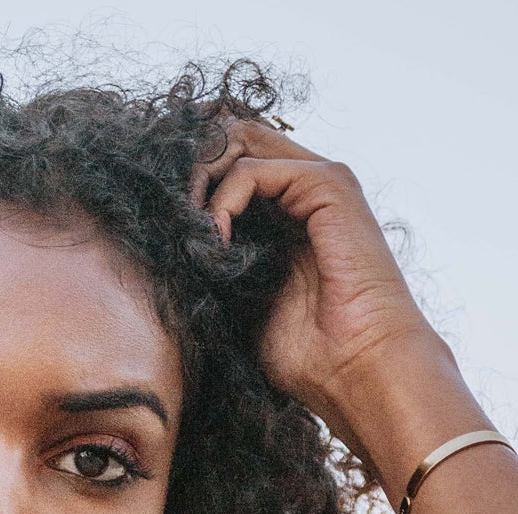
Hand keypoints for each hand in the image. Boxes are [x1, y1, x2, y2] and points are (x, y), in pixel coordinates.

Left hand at [193, 122, 449, 462]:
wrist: (357, 370)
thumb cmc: (307, 354)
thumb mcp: (240, 302)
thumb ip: (215, 262)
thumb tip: (168, 239)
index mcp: (285, 212)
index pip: (228, 161)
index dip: (188, 178)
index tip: (160, 220)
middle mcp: (303, 188)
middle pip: (231, 139)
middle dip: (188, 170)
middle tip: (167, 219)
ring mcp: (318, 182)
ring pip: (238, 142)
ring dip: (199, 182)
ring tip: (189, 234)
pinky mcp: (328, 185)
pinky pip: (251, 170)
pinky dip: (221, 203)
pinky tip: (217, 244)